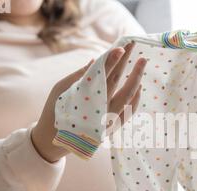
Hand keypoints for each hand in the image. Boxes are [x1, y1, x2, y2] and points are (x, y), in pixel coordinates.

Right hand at [31, 43, 146, 162]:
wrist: (54, 140)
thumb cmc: (55, 110)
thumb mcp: (61, 89)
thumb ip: (80, 75)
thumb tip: (96, 60)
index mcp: (84, 97)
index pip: (102, 73)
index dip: (112, 60)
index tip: (121, 47)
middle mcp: (99, 108)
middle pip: (117, 80)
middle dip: (126, 61)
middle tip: (132, 44)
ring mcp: (108, 119)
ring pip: (129, 96)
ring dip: (136, 77)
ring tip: (142, 61)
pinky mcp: (113, 127)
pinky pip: (130, 111)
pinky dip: (136, 97)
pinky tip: (139, 85)